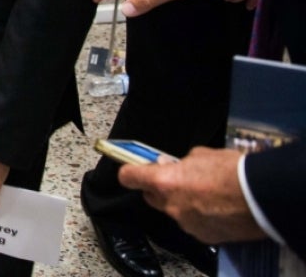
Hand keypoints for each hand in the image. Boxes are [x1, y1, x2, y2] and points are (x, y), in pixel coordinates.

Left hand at [118, 147, 265, 243]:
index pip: (129, 177)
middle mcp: (171, 205)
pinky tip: (217, 209)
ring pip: (174, 211)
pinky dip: (200, 217)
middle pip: (151, 197)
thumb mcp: (201, 155)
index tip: (132, 169)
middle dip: (159, 189)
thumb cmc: (232, 170)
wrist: (262, 197)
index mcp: (164, 181)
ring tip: (207, 195)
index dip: (130, 172)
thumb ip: (181, 163)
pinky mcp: (203, 236)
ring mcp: (186, 223)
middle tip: (177, 180)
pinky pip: (193, 224)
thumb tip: (172, 165)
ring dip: (183, 203)